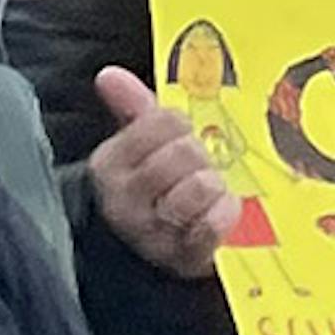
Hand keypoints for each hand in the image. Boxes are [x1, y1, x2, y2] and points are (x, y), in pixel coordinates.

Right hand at [81, 71, 233, 279]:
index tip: (180, 141)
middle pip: (184, 152)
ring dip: (214, 187)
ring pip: (199, 185)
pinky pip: (213, 223)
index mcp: (109, 165)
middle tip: (199, 170)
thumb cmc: (155, 193)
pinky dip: (225, 215)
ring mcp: (150, 233)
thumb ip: (130, 108)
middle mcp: (123, 200)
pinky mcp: (182, 258)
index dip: (182, 128)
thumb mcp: (139, 149)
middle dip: (201, 158)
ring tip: (208, 194)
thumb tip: (109, 74)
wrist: (150, 260)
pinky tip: (221, 213)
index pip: (164, 121)